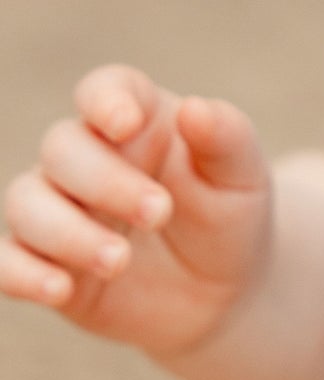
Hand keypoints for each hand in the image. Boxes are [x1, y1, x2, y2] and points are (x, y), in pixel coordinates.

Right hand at [0, 65, 271, 357]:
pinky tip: (58, 289)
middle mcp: (88, 157)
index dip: (106, 101)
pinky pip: (6, 261)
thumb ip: (225, 138)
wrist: (222, 289)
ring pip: (26, 203)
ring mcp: (60, 209)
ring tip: (119, 262)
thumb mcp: (243, 176)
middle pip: (63, 148)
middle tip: (160, 212)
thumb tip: (195, 110)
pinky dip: (19, 272)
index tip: (126, 124)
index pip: (104, 90)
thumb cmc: (230, 215)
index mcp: (137, 120)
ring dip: (67, 232)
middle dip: (105, 181)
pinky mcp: (43, 262)